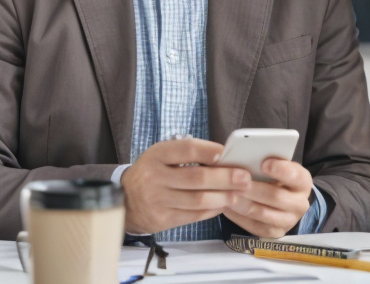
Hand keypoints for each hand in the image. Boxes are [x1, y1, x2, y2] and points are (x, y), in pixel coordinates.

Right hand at [121, 138, 250, 234]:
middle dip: (225, 178)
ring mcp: (158, 200)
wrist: (125, 200)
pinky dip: (212, 209)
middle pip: (197, 178)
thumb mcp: (161, 156)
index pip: (185, 149)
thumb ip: (187, 154)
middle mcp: (155, 177)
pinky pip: (194, 215)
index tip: (225, 152)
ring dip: (223, 197)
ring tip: (239, 193)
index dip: (207, 150)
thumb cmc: (151, 173)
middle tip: (244, 177)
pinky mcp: (163, 219)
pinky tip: (223, 204)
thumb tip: (222, 157)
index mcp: (156, 156)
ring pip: (198, 200)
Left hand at [222, 158, 313, 237]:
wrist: (284, 203)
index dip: (280, 170)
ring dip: (241, 202)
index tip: (264, 163)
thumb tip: (245, 155)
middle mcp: (299, 203)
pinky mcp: (273, 233)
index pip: (295, 176)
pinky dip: (237, 216)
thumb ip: (267, 162)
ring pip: (261, 212)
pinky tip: (225, 206)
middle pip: (275, 196)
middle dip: (253, 188)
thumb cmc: (275, 179)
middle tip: (235, 180)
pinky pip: (253, 226)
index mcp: (303, 182)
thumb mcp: (278, 168)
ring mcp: (288, 221)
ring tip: (225, 193)